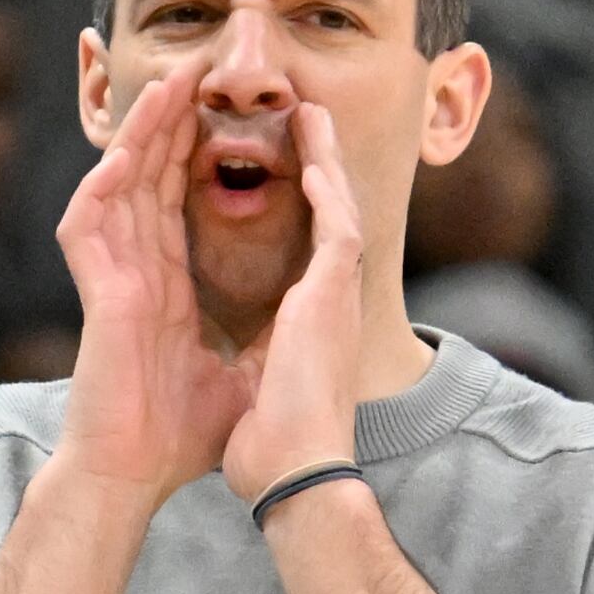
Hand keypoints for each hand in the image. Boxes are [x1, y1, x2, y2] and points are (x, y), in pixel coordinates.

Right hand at [55, 72, 250, 509]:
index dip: (197, 154)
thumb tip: (298, 328)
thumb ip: (257, 339)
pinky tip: (128, 147)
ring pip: (121, 184)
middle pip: (152, 178)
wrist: (140, 476)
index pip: (181, 201)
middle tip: (198, 71)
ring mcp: (113, 279)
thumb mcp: (240, 374)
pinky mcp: (96, 293)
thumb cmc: (184, 439)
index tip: (227, 112)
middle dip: (172, 122)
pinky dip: (105, 181)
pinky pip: (90, 221)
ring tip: (169, 83)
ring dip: (142, 133)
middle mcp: (137, 272)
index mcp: (167, 287)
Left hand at [223, 101, 363, 505]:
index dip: (302, 208)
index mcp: (312, 321)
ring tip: (313, 119)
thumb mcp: (263, 385)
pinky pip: (336, 224)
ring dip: (326, 160)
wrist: (293, 473)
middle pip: (331, 215)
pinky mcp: (332, 295)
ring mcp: (338, 296)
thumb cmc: (275, 447)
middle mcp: (331, 302)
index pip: (309, 249)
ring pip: (339, 207)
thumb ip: (265, 358)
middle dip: (320, 167)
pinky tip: (311, 157)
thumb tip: (255, 364)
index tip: (290, 175)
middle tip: (309, 125)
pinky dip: (326, 188)